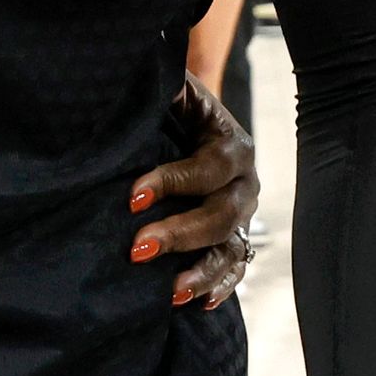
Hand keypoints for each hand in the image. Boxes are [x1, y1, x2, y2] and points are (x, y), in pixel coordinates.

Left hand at [130, 70, 261, 308]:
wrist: (186, 124)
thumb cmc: (168, 107)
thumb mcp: (170, 90)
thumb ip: (162, 85)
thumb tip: (150, 72)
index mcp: (230, 142)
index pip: (210, 167)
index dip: (173, 181)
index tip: (131, 197)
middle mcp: (243, 182)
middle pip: (222, 213)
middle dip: (180, 232)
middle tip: (138, 248)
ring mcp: (240, 214)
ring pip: (230, 247)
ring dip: (200, 270)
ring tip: (169, 291)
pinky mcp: (232, 239)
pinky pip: (235, 268)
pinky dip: (219, 286)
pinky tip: (199, 303)